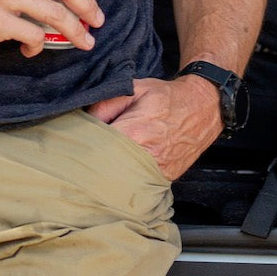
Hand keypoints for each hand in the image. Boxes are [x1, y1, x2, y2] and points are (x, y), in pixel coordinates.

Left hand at [88, 74, 221, 179]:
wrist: (202, 108)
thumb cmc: (167, 97)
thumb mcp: (134, 88)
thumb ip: (105, 104)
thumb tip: (84, 122)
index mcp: (133, 133)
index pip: (94, 148)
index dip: (82, 146)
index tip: (75, 143)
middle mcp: (145, 157)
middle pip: (105, 170)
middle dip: (92, 164)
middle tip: (83, 158)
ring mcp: (156, 172)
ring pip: (120, 182)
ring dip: (108, 176)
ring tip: (101, 165)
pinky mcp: (164, 180)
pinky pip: (138, 187)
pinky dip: (126, 181)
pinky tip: (120, 172)